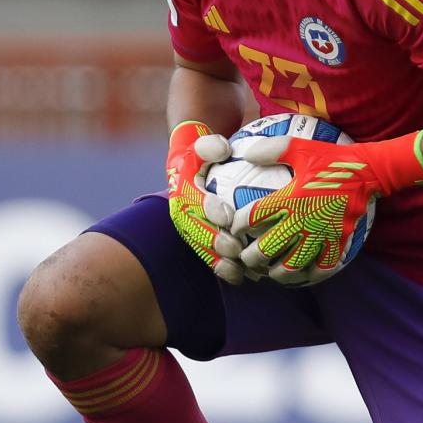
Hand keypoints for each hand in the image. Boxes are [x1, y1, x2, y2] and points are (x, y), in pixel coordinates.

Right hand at [166, 121, 243, 283]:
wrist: (191, 166)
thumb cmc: (206, 153)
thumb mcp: (206, 144)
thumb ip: (210, 145)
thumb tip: (221, 149)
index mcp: (182, 188)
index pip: (195, 200)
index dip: (210, 209)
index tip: (229, 216)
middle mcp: (181, 211)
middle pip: (196, 231)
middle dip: (215, 241)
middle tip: (237, 249)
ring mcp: (188, 228)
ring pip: (201, 249)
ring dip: (219, 262)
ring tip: (240, 271)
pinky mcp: (197, 240)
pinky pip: (207, 258)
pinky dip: (223, 269)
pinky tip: (241, 278)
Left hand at [232, 129, 422, 283]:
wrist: (369, 171)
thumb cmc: (332, 159)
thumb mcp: (301, 147)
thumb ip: (272, 150)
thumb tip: (247, 153)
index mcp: (289, 198)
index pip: (253, 217)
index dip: (238, 225)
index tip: (234, 228)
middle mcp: (302, 220)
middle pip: (268, 248)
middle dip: (251, 257)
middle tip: (246, 258)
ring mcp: (321, 234)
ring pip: (293, 264)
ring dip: (278, 272)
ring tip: (272, 272)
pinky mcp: (339, 242)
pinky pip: (323, 267)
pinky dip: (311, 275)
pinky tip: (304, 276)